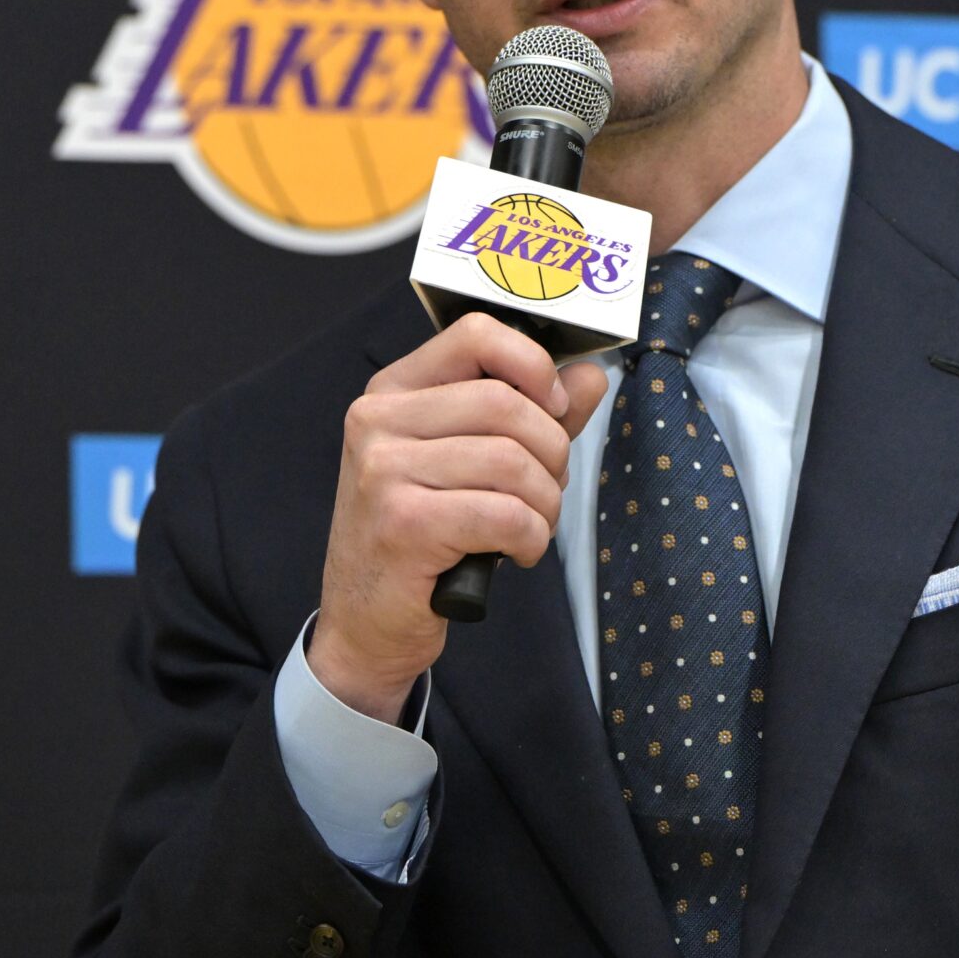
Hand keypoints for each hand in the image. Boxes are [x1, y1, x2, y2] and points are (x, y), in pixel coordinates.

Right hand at [309, 312, 606, 722]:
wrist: (367, 623)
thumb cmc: (424, 536)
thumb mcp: (472, 464)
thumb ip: (533, 415)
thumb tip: (591, 374)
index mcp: (394, 391)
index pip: (475, 334)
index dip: (533, 365)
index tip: (555, 407)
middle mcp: (379, 420)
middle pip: (506, 403)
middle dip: (552, 452)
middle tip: (547, 488)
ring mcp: (383, 471)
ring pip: (512, 462)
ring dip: (545, 503)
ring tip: (531, 526)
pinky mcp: (402, 524)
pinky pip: (505, 514)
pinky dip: (531, 538)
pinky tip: (517, 552)